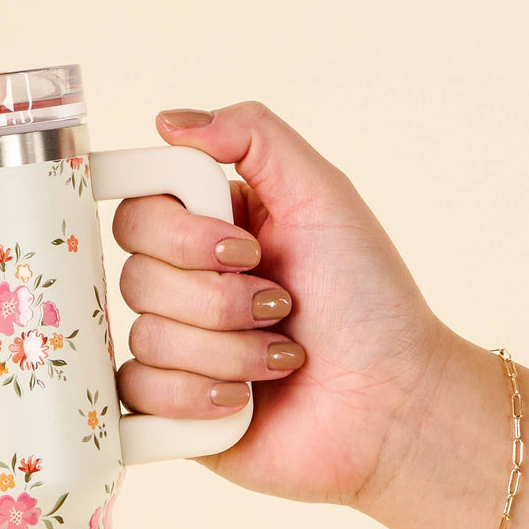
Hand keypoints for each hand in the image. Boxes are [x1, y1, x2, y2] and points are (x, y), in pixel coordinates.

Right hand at [113, 101, 452, 507]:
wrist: (393, 401)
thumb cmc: (369, 301)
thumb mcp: (323, 194)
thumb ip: (252, 136)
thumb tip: (167, 121)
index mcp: (209, 231)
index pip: (137, 212)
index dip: (179, 233)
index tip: (242, 246)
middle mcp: (184, 286)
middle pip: (134, 275)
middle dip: (219, 297)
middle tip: (280, 304)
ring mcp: (174, 349)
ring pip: (146, 336)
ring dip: (228, 349)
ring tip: (281, 357)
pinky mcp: (170, 407)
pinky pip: (141, 392)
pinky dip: (199, 395)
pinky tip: (242, 400)